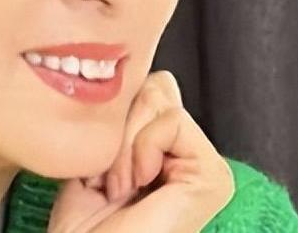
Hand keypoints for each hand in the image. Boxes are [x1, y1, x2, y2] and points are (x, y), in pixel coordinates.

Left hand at [47, 70, 234, 232]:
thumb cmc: (84, 227)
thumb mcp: (97, 158)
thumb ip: (125, 120)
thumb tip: (155, 80)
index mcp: (169, 157)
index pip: (152, 90)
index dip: (117, 120)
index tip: (101, 171)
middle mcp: (193, 161)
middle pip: (157, 88)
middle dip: (120, 129)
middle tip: (110, 181)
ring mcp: (207, 170)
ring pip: (160, 100)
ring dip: (125, 146)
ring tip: (119, 188)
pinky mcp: (213, 177)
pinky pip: (171, 121)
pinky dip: (142, 149)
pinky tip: (137, 186)